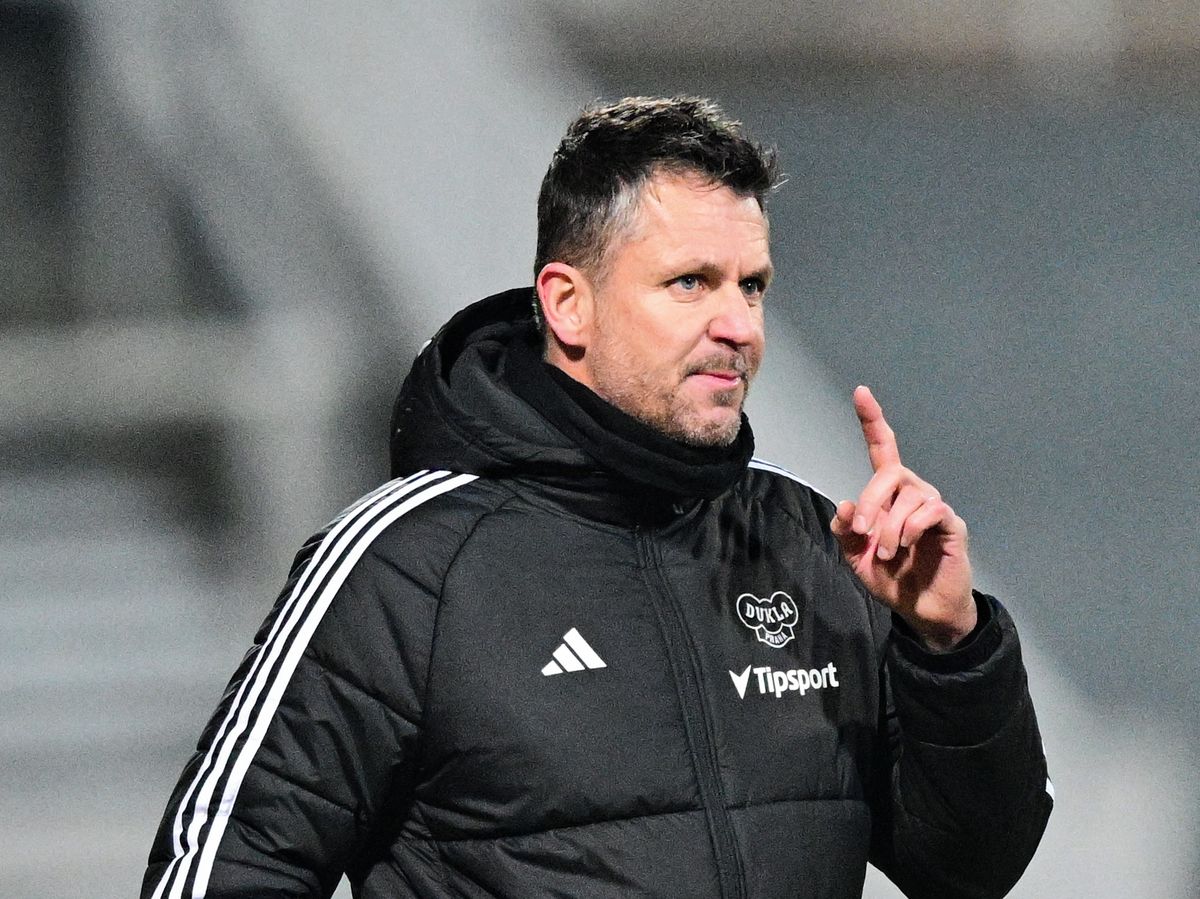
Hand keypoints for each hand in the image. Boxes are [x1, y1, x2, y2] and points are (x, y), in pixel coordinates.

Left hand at [830, 386, 975, 650]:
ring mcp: (933, 506)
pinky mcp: (951, 524)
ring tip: (888, 553)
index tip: (861, 392)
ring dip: (890, 526)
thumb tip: (846, 505)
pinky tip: (907, 546)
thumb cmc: (892, 578)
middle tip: (864, 532)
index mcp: (888, 495)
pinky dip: (912, 528)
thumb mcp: (856, 557)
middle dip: (871, 502)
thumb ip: (847, 531)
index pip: (881, 449)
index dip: (872, 421)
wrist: (921, 609)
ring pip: (909, 496)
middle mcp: (912, 492)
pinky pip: (931, 510)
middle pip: (890, 473)